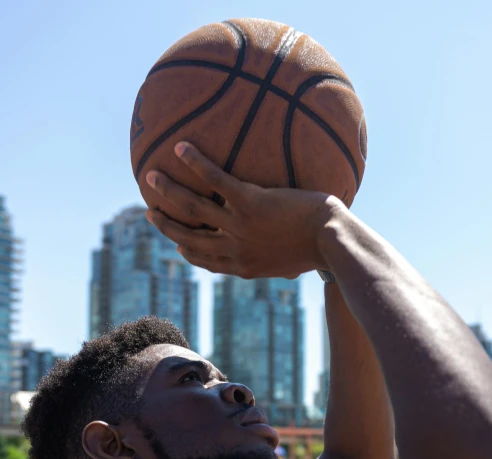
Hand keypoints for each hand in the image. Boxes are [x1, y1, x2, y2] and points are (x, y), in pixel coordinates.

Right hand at [145, 142, 342, 278]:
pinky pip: (215, 180)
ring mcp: (240, 226)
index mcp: (245, 266)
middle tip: (150, 213)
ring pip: (193, 208)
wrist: (331, 240)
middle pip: (190, 238)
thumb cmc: (322, 250)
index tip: (178, 247)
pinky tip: (181, 147)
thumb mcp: (295, 265)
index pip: (209, 263)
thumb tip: (292, 267)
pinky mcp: (250, 202)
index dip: (190, 255)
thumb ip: (282, 264)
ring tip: (150, 176)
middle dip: (167, 226)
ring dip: (168, 192)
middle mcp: (235, 249)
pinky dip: (196, 163)